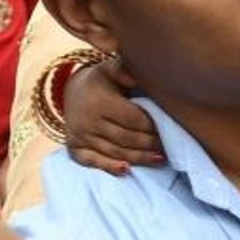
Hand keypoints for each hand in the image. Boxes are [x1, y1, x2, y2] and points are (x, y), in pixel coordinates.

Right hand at [63, 57, 159, 173]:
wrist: (71, 93)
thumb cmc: (101, 82)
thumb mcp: (110, 69)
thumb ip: (123, 69)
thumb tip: (135, 76)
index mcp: (100, 102)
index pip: (133, 119)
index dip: (152, 126)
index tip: (169, 127)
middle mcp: (88, 121)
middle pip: (126, 138)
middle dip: (150, 144)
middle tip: (169, 146)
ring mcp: (80, 136)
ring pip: (115, 152)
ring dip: (139, 158)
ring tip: (160, 159)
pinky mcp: (74, 148)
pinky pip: (92, 162)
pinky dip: (109, 167)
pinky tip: (127, 170)